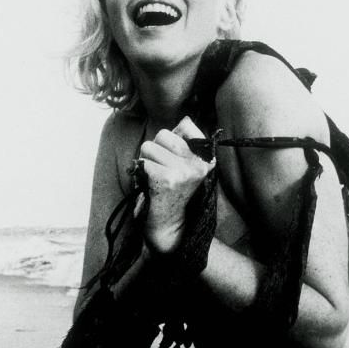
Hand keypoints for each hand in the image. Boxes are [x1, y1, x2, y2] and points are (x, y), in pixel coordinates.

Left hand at [139, 116, 214, 253]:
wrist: (170, 227)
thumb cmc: (174, 192)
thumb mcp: (186, 165)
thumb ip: (185, 141)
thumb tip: (186, 120)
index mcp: (206, 158)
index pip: (186, 124)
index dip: (172, 137)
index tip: (173, 155)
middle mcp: (199, 164)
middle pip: (163, 134)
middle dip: (155, 149)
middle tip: (161, 169)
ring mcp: (185, 171)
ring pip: (149, 147)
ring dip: (147, 162)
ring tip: (156, 178)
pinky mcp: (168, 180)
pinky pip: (143, 162)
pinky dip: (142, 173)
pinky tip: (151, 186)